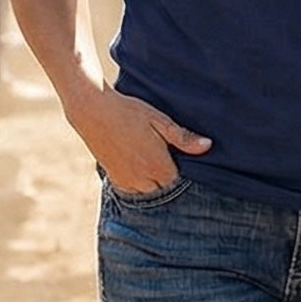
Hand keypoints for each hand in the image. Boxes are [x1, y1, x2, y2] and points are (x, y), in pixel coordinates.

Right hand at [66, 80, 209, 194]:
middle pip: (164, 187)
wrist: (93, 111)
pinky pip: (132, 189)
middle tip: (162, 151)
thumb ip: (183, 138)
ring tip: (149, 155)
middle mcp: (143, 179)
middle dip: (166, 174)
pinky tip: (137, 162)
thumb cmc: (129, 112)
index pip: (179, 179)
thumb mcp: (160, 121)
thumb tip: (207, 146)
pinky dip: (137, 181)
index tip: (176, 152)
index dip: (180, 166)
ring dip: (152, 179)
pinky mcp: (114, 178)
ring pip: (148, 190)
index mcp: (158, 166)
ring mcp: (127, 181)